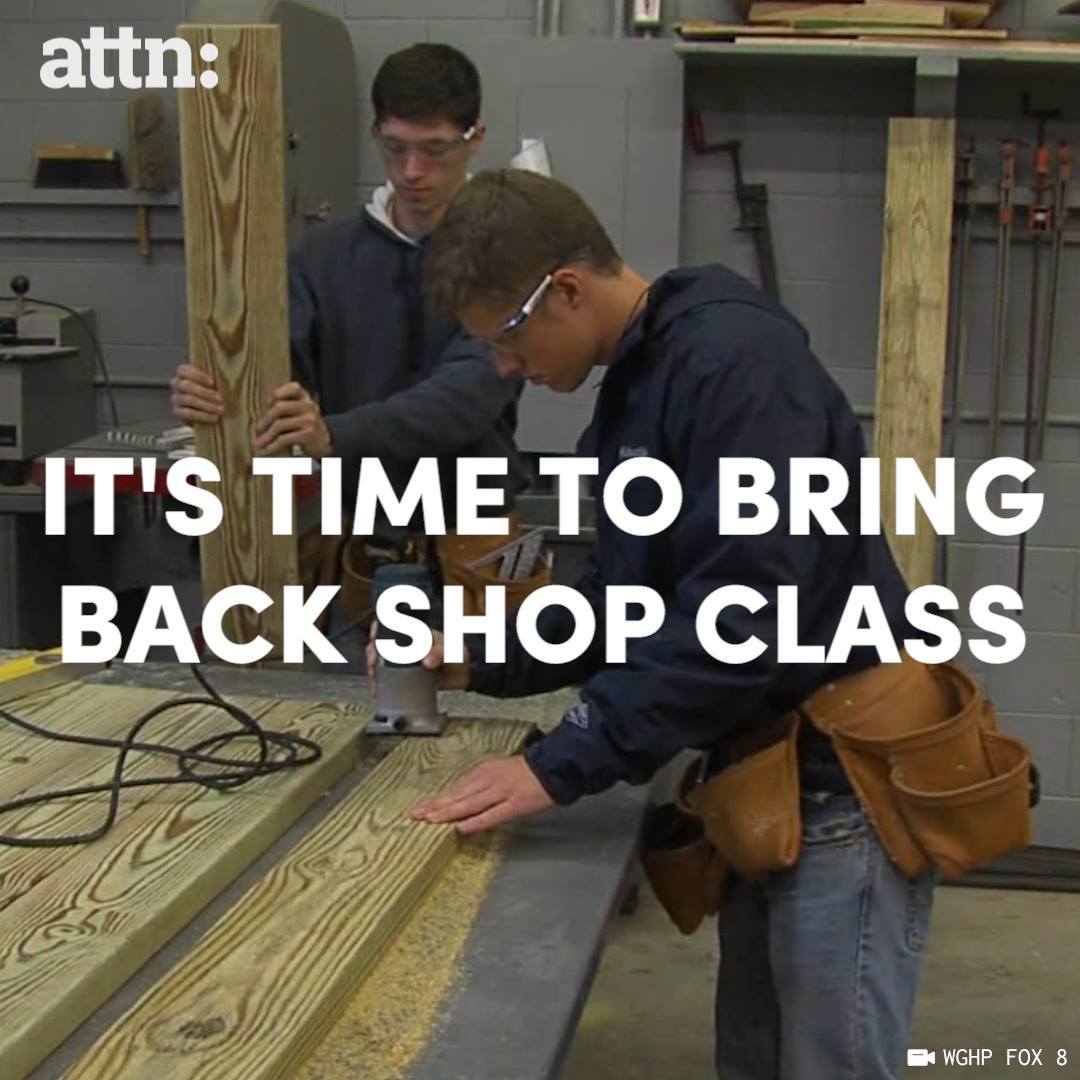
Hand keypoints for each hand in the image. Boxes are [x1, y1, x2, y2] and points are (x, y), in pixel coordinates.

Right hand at [170, 364, 223, 422]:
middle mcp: (177, 384)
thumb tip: (229, 368)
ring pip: (187, 399)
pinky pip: (187, 413)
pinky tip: (214, 417)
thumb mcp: (216, 381)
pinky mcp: (178, 412)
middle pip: (186, 386)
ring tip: (220, 409)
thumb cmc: (215, 391)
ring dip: (206, 405)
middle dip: (205, 392)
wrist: (211, 411)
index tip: (213, 382)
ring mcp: (176, 398)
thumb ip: (218, 376)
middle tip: (220, 399)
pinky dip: (202, 415)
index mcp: (184, 373)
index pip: (184, 370)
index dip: (197, 375)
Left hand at [253, 382, 331, 456]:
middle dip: (265, 420)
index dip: (275, 396)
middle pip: (279, 407)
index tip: (267, 406)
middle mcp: (308, 405)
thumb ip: (281, 408)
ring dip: (266, 436)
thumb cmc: (304, 426)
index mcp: (304, 396)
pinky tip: (266, 450)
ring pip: (279, 424)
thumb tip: (260, 418)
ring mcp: (310, 419)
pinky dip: (272, 446)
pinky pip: (284, 439)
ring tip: (258, 444)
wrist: (324, 442)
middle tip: (257, 430)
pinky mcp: (309, 434)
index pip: (290, 388)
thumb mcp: (297, 411)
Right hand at [366, 627, 470, 691]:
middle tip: (373, 662)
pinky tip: (377, 691)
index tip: (374, 637)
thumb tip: (427, 662)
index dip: (378, 629)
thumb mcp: (450, 651)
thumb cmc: (458, 655)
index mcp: (415, 634)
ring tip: (374, 678)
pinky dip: (380, 684)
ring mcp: (404, 662)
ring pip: (380, 662)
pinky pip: (388, 679)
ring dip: (373, 669)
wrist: (466, 675)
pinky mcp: (405, 677)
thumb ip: (440, 654)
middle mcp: (406, 646)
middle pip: (380, 645)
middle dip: (372, 652)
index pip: (390, 625)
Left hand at [410, 755, 553, 834]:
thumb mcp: (497, 772)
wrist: (552, 768)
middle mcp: (488, 780)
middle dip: (435, 806)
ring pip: (469, 804)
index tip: (420, 807)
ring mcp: (501, 792)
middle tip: (416, 814)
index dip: (437, 799)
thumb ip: (479, 785)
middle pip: (457, 795)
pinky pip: (491, 815)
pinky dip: (475, 821)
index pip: (455, 788)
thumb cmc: (525, 772)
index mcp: (483, 771)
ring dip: (448, 812)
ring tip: (430, 820)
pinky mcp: (514, 805)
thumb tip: (459, 801)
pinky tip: (461, 827)